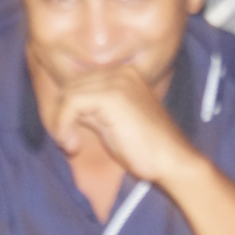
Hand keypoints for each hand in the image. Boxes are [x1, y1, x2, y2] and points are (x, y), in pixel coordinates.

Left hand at [51, 65, 201, 186]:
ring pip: (68, 94)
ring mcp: (118, 81)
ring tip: (70, 146)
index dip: (66, 108)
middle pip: (71, 85)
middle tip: (67, 142)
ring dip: (60, 122)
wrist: (173, 162)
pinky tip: (73, 145)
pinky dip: (63, 125)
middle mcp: (121, 72)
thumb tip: (62, 110)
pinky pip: (71, 104)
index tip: (68, 135)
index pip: (80, 82)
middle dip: (61, 115)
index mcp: (124, 75)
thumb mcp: (111, 122)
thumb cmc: (145, 150)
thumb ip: (91, 111)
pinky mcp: (112, 96)